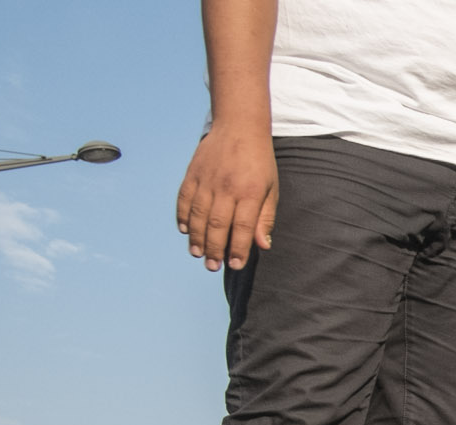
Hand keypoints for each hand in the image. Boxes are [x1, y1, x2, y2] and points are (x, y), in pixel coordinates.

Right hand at [178, 123, 277, 271]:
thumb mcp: (272, 188)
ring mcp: (207, 180)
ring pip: (198, 215)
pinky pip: (184, 199)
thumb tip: (263, 245)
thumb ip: (265, 217)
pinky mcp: (193, 173)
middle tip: (212, 266)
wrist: (239, 127)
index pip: (243, 227)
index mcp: (250, 192)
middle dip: (215, 249)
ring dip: (197, 238)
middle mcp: (227, 187)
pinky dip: (183, 217)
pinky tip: (186, 231)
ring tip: (198, 254)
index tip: (236, 265)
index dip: (239, 248)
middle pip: (217, 225)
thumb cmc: (260, 162)